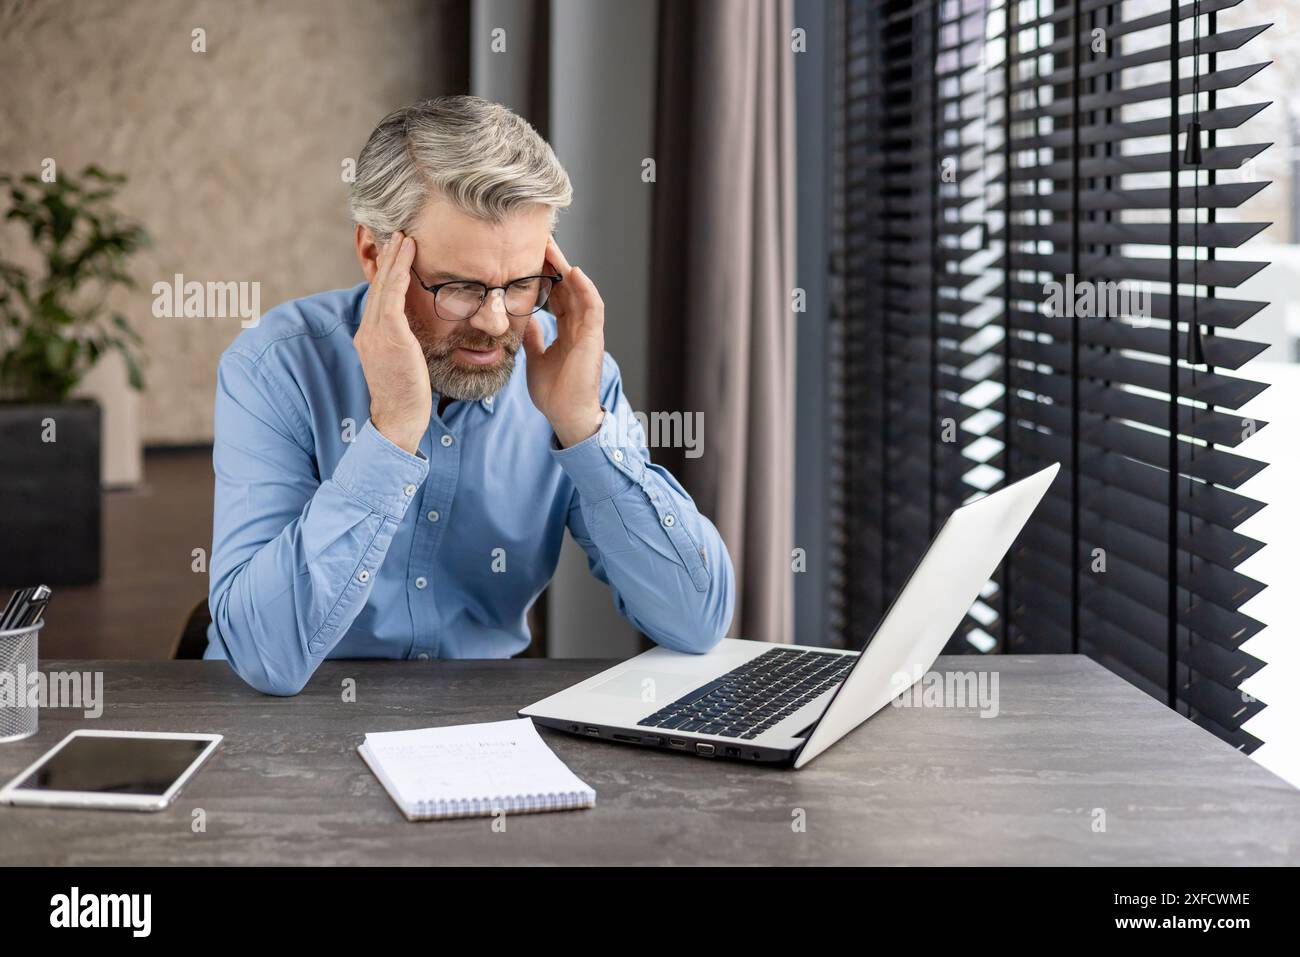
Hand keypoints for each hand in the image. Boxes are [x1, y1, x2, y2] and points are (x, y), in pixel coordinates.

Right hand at [353, 230, 430, 453]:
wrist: (398, 418)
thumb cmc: (406, 396)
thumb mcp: (401, 363)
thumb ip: (401, 343)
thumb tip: (413, 333)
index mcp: (369, 337)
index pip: (378, 298)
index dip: (386, 274)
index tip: (395, 253)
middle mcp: (367, 332)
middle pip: (377, 287)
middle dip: (387, 259)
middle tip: (397, 234)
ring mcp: (376, 334)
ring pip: (384, 288)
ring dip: (394, 260)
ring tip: (405, 238)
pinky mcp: (389, 338)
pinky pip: (393, 299)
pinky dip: (400, 276)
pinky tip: (407, 258)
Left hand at [523, 236, 605, 446]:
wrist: (566, 415)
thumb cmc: (554, 392)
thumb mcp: (535, 358)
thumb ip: (534, 338)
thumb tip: (526, 321)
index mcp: (567, 331)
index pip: (557, 295)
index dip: (545, 276)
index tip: (529, 256)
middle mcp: (579, 327)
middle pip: (568, 287)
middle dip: (554, 263)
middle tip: (538, 240)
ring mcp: (588, 331)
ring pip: (580, 291)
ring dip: (567, 268)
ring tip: (552, 247)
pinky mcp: (594, 338)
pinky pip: (593, 307)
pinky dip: (585, 288)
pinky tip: (573, 271)